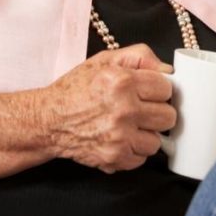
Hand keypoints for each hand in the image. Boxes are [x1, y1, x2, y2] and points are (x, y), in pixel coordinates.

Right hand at [40, 44, 175, 172]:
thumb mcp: (105, 60)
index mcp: (123, 82)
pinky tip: (121, 139)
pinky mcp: (114, 157)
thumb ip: (140, 56)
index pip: (166, 88)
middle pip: (168, 116)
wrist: (47, 121)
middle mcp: (123, 110)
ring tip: (130, 126)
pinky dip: (133, 151)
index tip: (149, 92)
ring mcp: (119, 137)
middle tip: (141, 110)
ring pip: (157, 141)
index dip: (158, 89)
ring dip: (146, 134)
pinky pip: (141, 159)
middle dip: (157, 112)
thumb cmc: (75, 90)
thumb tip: (168, 70)